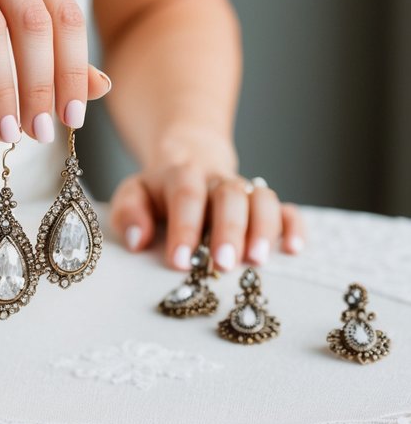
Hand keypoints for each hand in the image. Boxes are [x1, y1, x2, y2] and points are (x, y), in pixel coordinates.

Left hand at [109, 149, 305, 269]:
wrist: (190, 159)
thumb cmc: (159, 190)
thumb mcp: (133, 194)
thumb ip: (129, 213)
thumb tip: (138, 241)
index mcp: (182, 175)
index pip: (186, 197)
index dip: (184, 229)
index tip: (180, 262)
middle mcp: (217, 180)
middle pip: (229, 195)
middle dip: (228, 230)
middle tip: (223, 265)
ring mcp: (244, 189)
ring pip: (262, 198)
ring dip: (263, 229)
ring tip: (257, 261)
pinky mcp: (263, 203)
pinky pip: (286, 207)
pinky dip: (294, 226)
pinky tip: (293, 250)